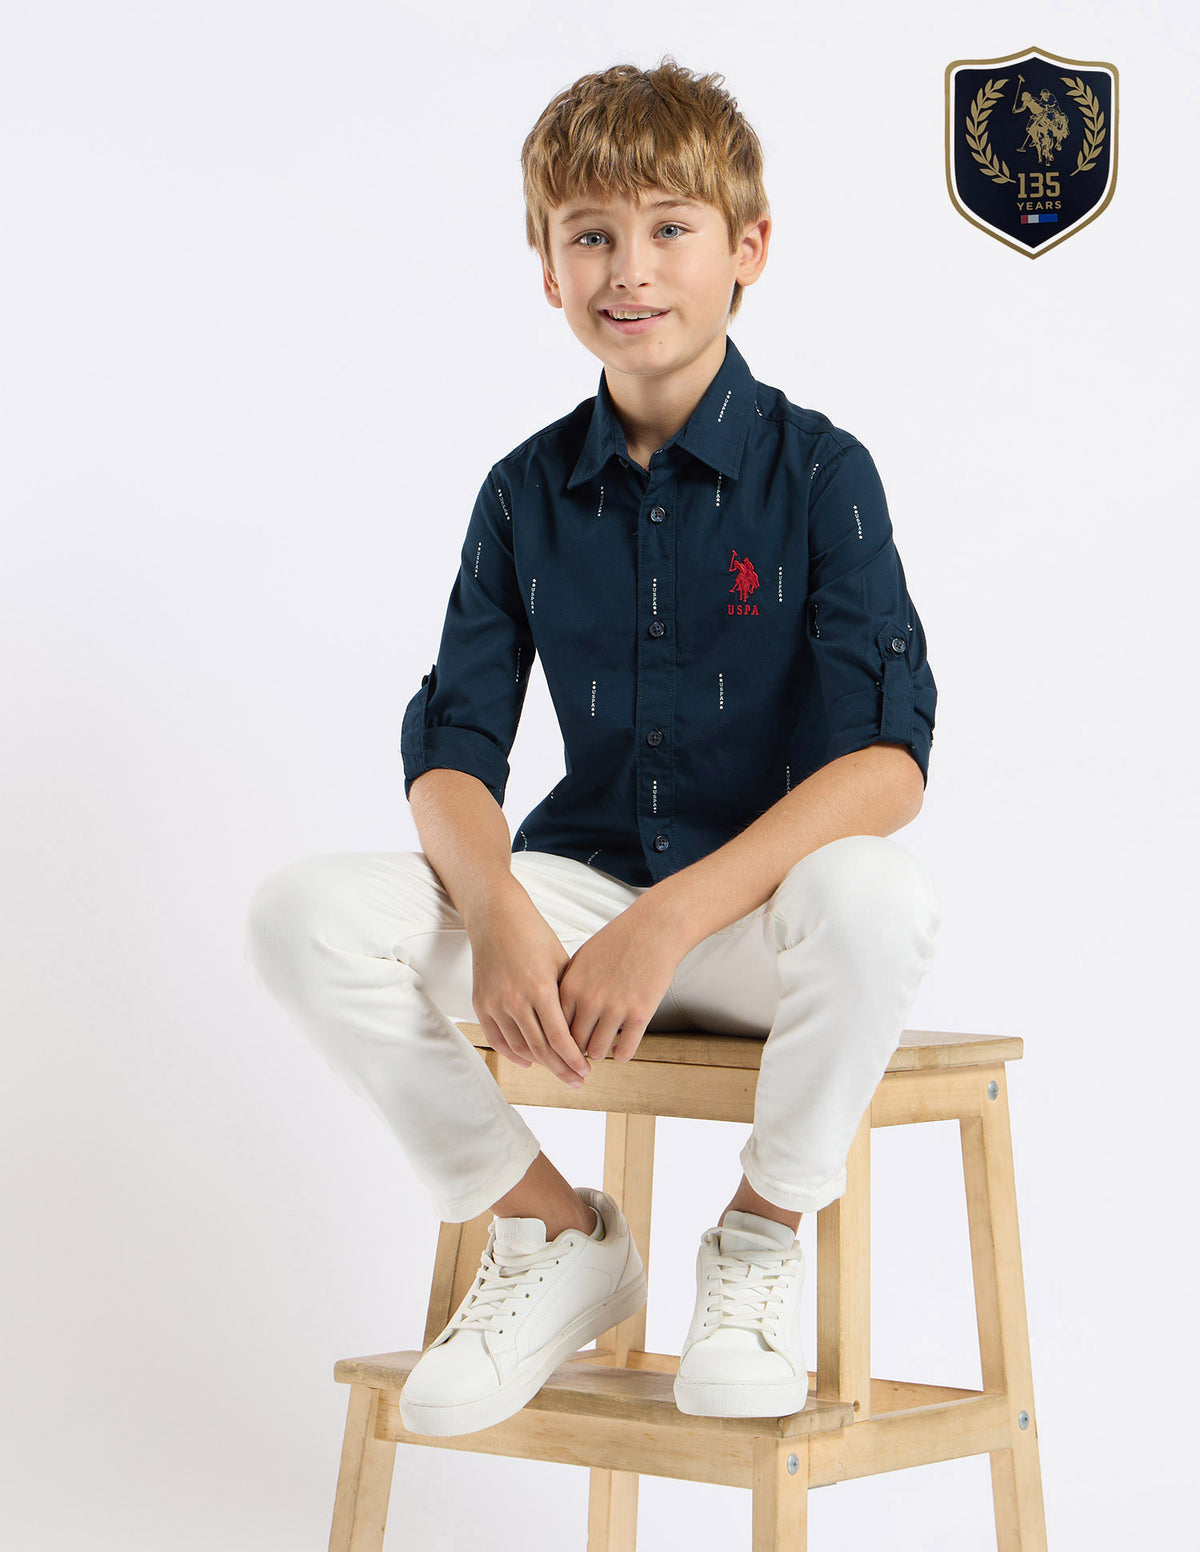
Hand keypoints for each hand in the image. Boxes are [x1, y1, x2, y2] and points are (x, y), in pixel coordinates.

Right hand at [467, 887, 590, 1088]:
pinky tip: (529, 1062)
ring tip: (558, 1071)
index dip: (575, 1059)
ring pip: (520, 1048)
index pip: (560, 1038)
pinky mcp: (480, 1004)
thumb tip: (586, 1029)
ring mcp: (495, 1003)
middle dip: (562, 1069)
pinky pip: (497, 1039)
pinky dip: (513, 1054)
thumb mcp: (561, 962)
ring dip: (541, 1064)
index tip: (587, 1071)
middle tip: (577, 1080)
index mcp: (541, 988)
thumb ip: (570, 997)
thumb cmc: (534, 936)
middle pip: (541, 1049)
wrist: (497, 918)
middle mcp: (516, 1000)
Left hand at [557, 902, 689, 1064]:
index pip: (553, 1027)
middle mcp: (589, 1000)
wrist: (654, 929)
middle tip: (584, 1050)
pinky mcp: (640, 1015)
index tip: (564, 1042)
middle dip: (577, 1050)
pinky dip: (621, 1054)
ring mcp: (615, 1009)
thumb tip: (557, 1014)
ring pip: (596, 1052)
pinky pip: (624, 1053)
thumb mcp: (583, 960)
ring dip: (600, 1052)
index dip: (558, 1038)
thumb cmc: (618, 941)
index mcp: (571, 986)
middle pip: (573, 1044)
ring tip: (604, 1046)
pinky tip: (622, 1047)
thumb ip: (569, 987)